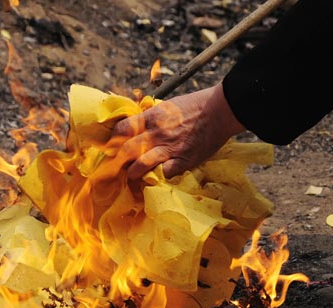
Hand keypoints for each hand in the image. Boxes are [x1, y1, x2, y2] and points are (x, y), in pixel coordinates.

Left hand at [111, 82, 244, 179]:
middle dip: (118, 159)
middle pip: (127, 149)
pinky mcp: (183, 160)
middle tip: (115, 165)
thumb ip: (152, 117)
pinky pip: (164, 173)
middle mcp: (157, 133)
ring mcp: (169, 148)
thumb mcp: (168, 106)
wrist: (220, 111)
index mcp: (152, 117)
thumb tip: (137, 126)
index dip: (114, 139)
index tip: (112, 146)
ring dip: (133, 172)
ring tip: (131, 175)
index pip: (123, 129)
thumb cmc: (195, 106)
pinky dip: (159, 176)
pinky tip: (157, 177)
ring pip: (141, 165)